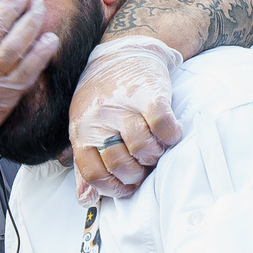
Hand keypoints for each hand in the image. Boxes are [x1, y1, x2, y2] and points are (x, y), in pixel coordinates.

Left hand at [70, 38, 184, 202]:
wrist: (122, 53)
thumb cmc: (103, 98)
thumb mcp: (84, 128)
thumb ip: (85, 164)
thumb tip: (86, 200)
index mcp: (80, 131)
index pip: (93, 173)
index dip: (113, 187)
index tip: (127, 187)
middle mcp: (98, 120)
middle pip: (120, 164)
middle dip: (137, 173)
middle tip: (144, 165)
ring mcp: (124, 107)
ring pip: (142, 148)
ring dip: (154, 156)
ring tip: (156, 149)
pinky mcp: (149, 94)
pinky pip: (162, 125)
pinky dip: (170, 136)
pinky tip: (171, 134)